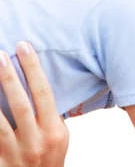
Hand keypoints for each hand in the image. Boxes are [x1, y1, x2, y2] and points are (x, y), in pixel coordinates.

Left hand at [0, 42, 68, 166]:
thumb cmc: (51, 155)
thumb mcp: (60, 135)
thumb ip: (49, 113)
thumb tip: (37, 84)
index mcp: (53, 130)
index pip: (43, 93)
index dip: (33, 68)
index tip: (24, 46)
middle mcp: (35, 141)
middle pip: (20, 105)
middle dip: (9, 78)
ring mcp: (15, 153)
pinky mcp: (0, 162)